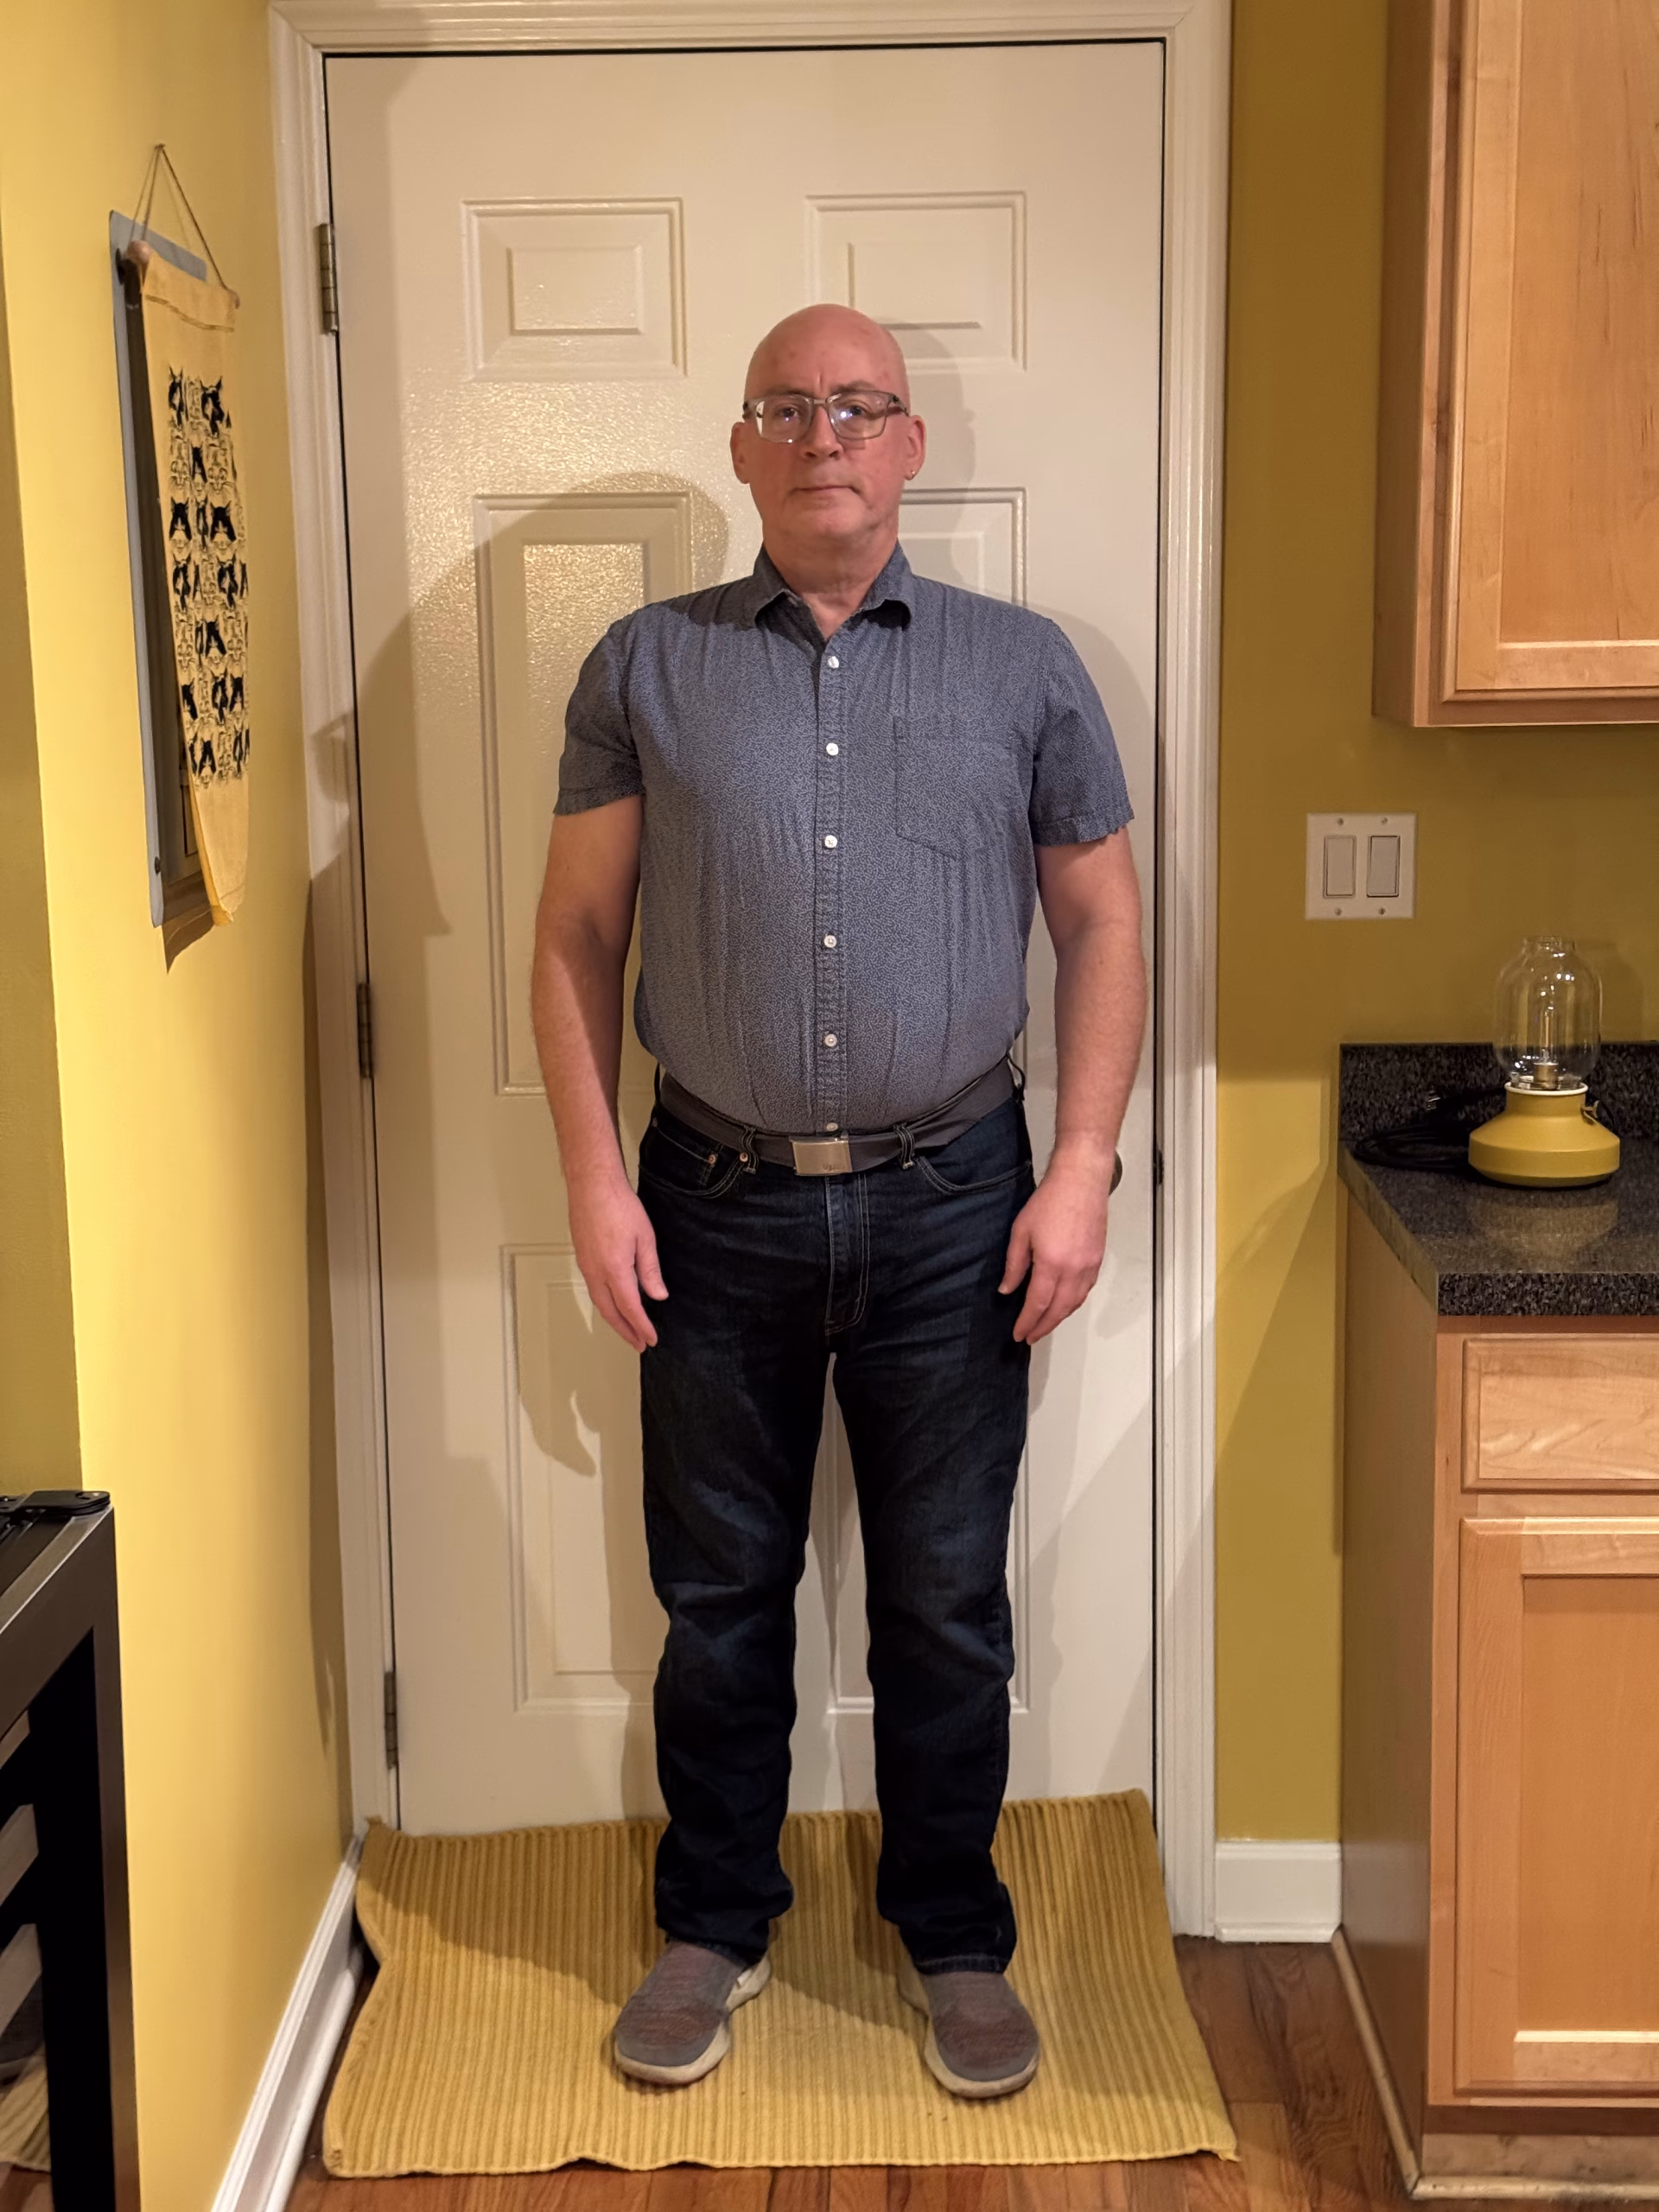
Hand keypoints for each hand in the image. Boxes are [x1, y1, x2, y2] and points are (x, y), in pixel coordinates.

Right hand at [568, 1169, 667, 1350]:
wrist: (592, 1185)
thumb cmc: (617, 1205)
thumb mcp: (644, 1238)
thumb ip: (650, 1270)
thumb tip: (658, 1295)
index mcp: (614, 1270)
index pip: (630, 1309)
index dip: (641, 1327)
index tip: (651, 1339)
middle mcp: (596, 1272)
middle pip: (610, 1312)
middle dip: (626, 1331)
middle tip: (639, 1344)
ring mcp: (586, 1265)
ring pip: (599, 1302)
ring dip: (614, 1319)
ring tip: (628, 1329)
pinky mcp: (582, 1257)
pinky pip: (593, 1289)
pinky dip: (605, 1303)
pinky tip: (613, 1302)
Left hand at [999, 1143, 1112, 1344]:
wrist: (1081, 1181)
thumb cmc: (1050, 1200)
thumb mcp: (1021, 1231)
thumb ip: (1014, 1265)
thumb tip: (1007, 1289)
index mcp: (1052, 1264)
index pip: (1038, 1304)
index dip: (1027, 1322)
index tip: (1019, 1334)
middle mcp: (1074, 1270)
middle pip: (1059, 1310)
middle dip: (1043, 1326)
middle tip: (1030, 1336)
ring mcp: (1089, 1266)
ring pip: (1074, 1302)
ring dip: (1059, 1317)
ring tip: (1045, 1324)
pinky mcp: (1097, 1260)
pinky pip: (1085, 1290)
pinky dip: (1073, 1302)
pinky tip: (1064, 1303)